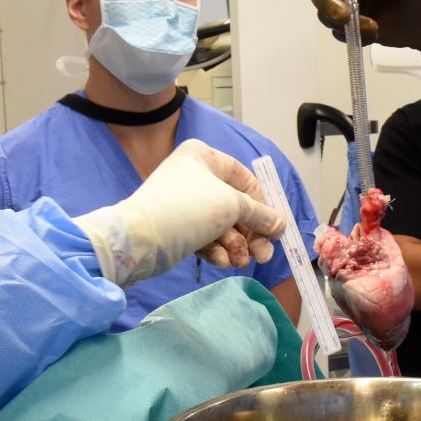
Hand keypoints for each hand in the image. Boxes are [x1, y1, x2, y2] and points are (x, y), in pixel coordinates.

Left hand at [73, 139, 285, 287]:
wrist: (139, 240)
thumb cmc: (187, 208)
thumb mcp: (232, 205)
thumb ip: (260, 214)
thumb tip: (281, 225)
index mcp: (205, 157)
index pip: (245, 180)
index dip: (263, 204)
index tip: (274, 228)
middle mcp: (195, 177)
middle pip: (237, 207)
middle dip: (251, 234)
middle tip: (263, 255)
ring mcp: (186, 205)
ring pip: (224, 227)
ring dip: (236, 247)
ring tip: (240, 262)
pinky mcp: (178, 229)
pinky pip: (207, 238)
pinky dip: (218, 251)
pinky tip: (223, 263)